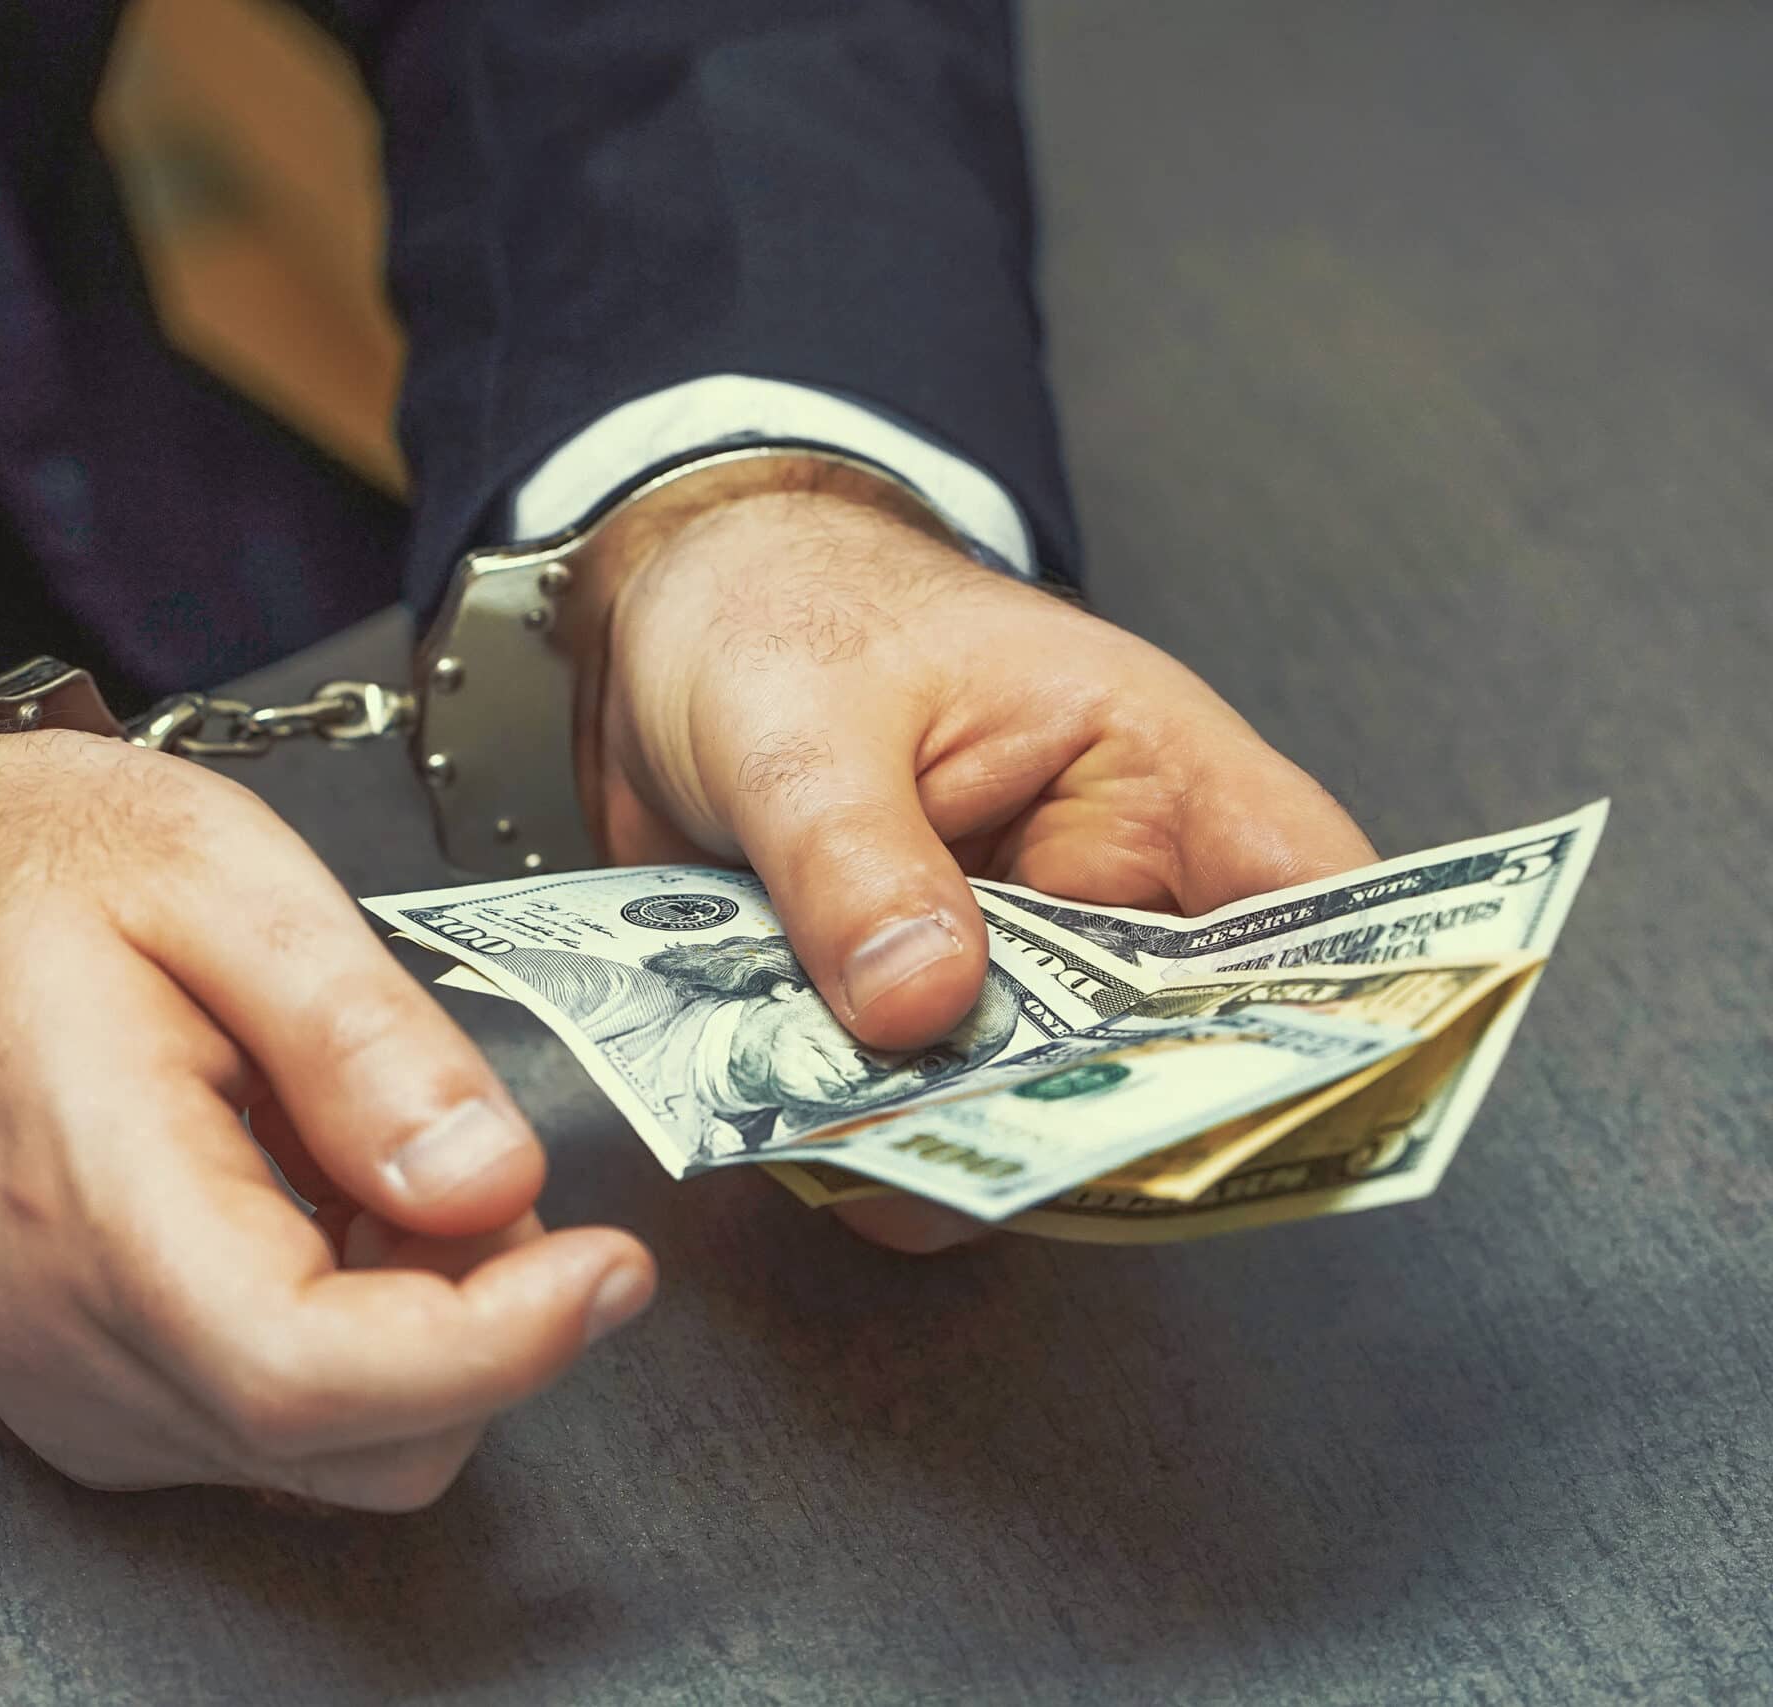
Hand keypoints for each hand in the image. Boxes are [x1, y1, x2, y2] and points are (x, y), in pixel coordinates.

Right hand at [0, 727, 654, 1508]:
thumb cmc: (19, 870)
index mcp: (93, 1202)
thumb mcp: (218, 878)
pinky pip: (258, 1427)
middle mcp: (63, 1337)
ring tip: (372, 1155)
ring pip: (322, 1454)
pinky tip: (316, 1205)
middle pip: (349, 1443)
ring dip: (415, 1337)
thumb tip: (492, 1180)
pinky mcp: (72, 1388)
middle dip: (482, 1329)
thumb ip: (364, 1038)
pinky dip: (343, 1345)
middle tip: (480, 1162)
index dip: (498, 1344)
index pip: (318, 1373)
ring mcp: (60, 1380)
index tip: (606, 1266)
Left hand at [578, 466, 1376, 1253]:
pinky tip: (809, 1150)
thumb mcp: (802, 726)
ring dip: (964, 1156)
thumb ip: (858, 865)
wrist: (664, 632)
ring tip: (877, 1167)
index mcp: (1143, 773)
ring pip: (1039, 1117)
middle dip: (1107, 1129)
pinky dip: (872, 1154)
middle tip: (1012, 1168)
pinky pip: (920, 1129)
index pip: (1309, 897)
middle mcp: (1099, 893)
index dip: (1336, 1008)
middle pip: (1179, 1052)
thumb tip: (921, 1007)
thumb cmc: (776, 617)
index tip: (1293, 1109)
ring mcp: (1006, 978)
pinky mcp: (908, 1034)